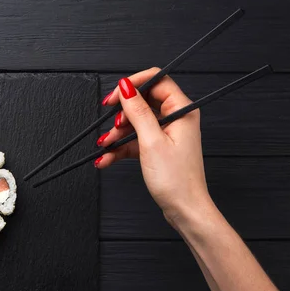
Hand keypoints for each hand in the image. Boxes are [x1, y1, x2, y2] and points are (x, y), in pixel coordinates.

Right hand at [96, 67, 212, 223]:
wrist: (184, 209)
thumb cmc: (177, 180)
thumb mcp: (151, 142)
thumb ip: (138, 112)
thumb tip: (126, 88)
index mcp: (182, 110)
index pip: (156, 81)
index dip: (133, 85)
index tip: (115, 96)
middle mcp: (176, 118)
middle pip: (142, 103)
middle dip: (121, 114)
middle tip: (110, 124)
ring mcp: (166, 134)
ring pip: (135, 123)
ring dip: (116, 135)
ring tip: (105, 146)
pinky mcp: (157, 148)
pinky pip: (134, 140)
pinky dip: (119, 148)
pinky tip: (106, 158)